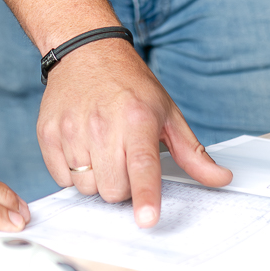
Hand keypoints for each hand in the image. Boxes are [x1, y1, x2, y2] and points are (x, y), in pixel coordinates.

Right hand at [36, 38, 232, 228]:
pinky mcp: (47, 133)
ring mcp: (71, 129)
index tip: (147, 219)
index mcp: (137, 120)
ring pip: (86, 187)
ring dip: (97, 179)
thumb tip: (222, 180)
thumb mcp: (167, 112)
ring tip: (102, 150)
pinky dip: (72, 172)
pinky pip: (61, 178)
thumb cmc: (130, 84)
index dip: (146, 197)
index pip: (143, 166)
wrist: (85, 50)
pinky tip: (81, 146)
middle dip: (123, 186)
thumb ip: (192, 153)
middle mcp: (102, 125)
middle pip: (113, 190)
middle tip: (125, 160)